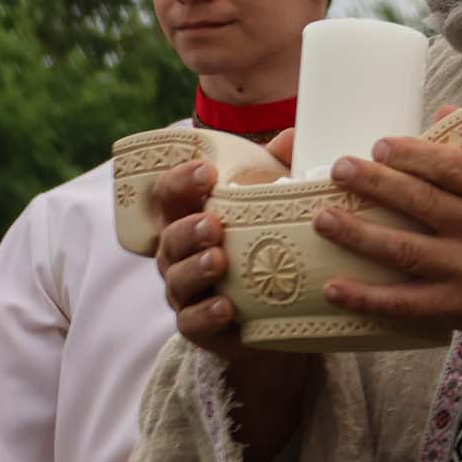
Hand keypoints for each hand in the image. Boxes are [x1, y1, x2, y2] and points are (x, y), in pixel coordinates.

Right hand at [147, 158, 310, 461]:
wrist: (277, 317)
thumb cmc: (266, 247)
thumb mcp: (273, 207)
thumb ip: (279, 170)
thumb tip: (293, 134)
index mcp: (190, 217)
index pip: (171, 194)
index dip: (181, 181)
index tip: (208, 171)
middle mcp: (179, 253)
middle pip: (168, 237)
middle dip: (187, 228)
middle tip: (213, 222)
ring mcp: (186, 292)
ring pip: (176, 279)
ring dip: (195, 268)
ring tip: (218, 260)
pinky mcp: (199, 327)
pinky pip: (192, 322)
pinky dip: (206, 315)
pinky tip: (225, 307)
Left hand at [314, 135, 461, 377]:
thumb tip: (444, 112)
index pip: (454, 168)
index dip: (414, 155)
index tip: (381, 144)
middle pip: (421, 203)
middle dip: (375, 184)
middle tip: (340, 168)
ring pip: (405, 251)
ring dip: (358, 235)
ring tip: (323, 218)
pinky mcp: (460, 309)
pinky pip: (405, 304)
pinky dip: (367, 297)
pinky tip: (334, 287)